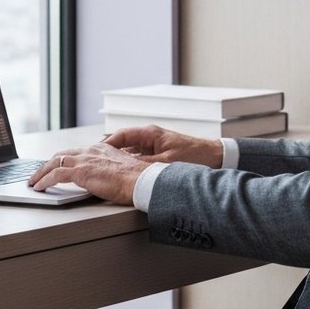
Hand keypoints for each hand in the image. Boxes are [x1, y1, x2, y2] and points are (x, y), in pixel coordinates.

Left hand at [28, 143, 150, 204]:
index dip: (63, 159)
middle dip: (48, 164)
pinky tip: (39, 188)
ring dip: (41, 173)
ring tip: (34, 181)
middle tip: (39, 173)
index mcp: (101, 149)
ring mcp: (85, 160)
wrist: (142, 181)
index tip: (56, 165)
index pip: (76, 152)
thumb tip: (103, 180)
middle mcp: (91, 150)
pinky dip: (44, 181)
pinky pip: (55, 175)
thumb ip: (109, 171)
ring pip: (54, 162)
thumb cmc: (137, 180)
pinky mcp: (80, 171)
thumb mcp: (121, 171)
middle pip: (62, 154)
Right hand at [103, 125, 223, 167]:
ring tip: (106, 169)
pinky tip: (124, 175)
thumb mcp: (166, 163)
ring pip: (130, 152)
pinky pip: (138, 158)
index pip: (121, 135)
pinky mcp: (159, 154)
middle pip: (123, 143)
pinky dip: (130, 165)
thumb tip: (125, 169)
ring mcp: (154, 146)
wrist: (214, 157)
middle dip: (109, 152)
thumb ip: (144, 165)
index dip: (107, 144)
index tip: (95, 152)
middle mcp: (150, 137)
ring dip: (119, 160)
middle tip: (95, 162)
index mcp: (150, 134)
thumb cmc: (194, 156)